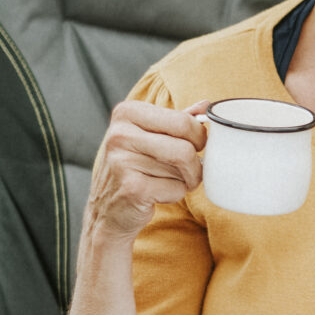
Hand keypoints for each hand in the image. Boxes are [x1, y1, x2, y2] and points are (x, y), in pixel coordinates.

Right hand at [87, 100, 208, 242]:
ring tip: (165, 181)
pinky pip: (176, 189)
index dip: (199, 137)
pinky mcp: (131, 188)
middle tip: (188, 169)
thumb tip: (206, 105)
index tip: (194, 146)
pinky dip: (175, 194)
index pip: (183, 121)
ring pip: (183, 169)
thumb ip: (178, 119)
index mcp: (127, 112)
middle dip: (196, 163)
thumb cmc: (136, 168)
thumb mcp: (151, 136)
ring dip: (184, 180)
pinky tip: (156, 193)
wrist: (108, 209)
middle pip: (186, 147)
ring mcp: (123, 161)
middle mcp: (121, 134)